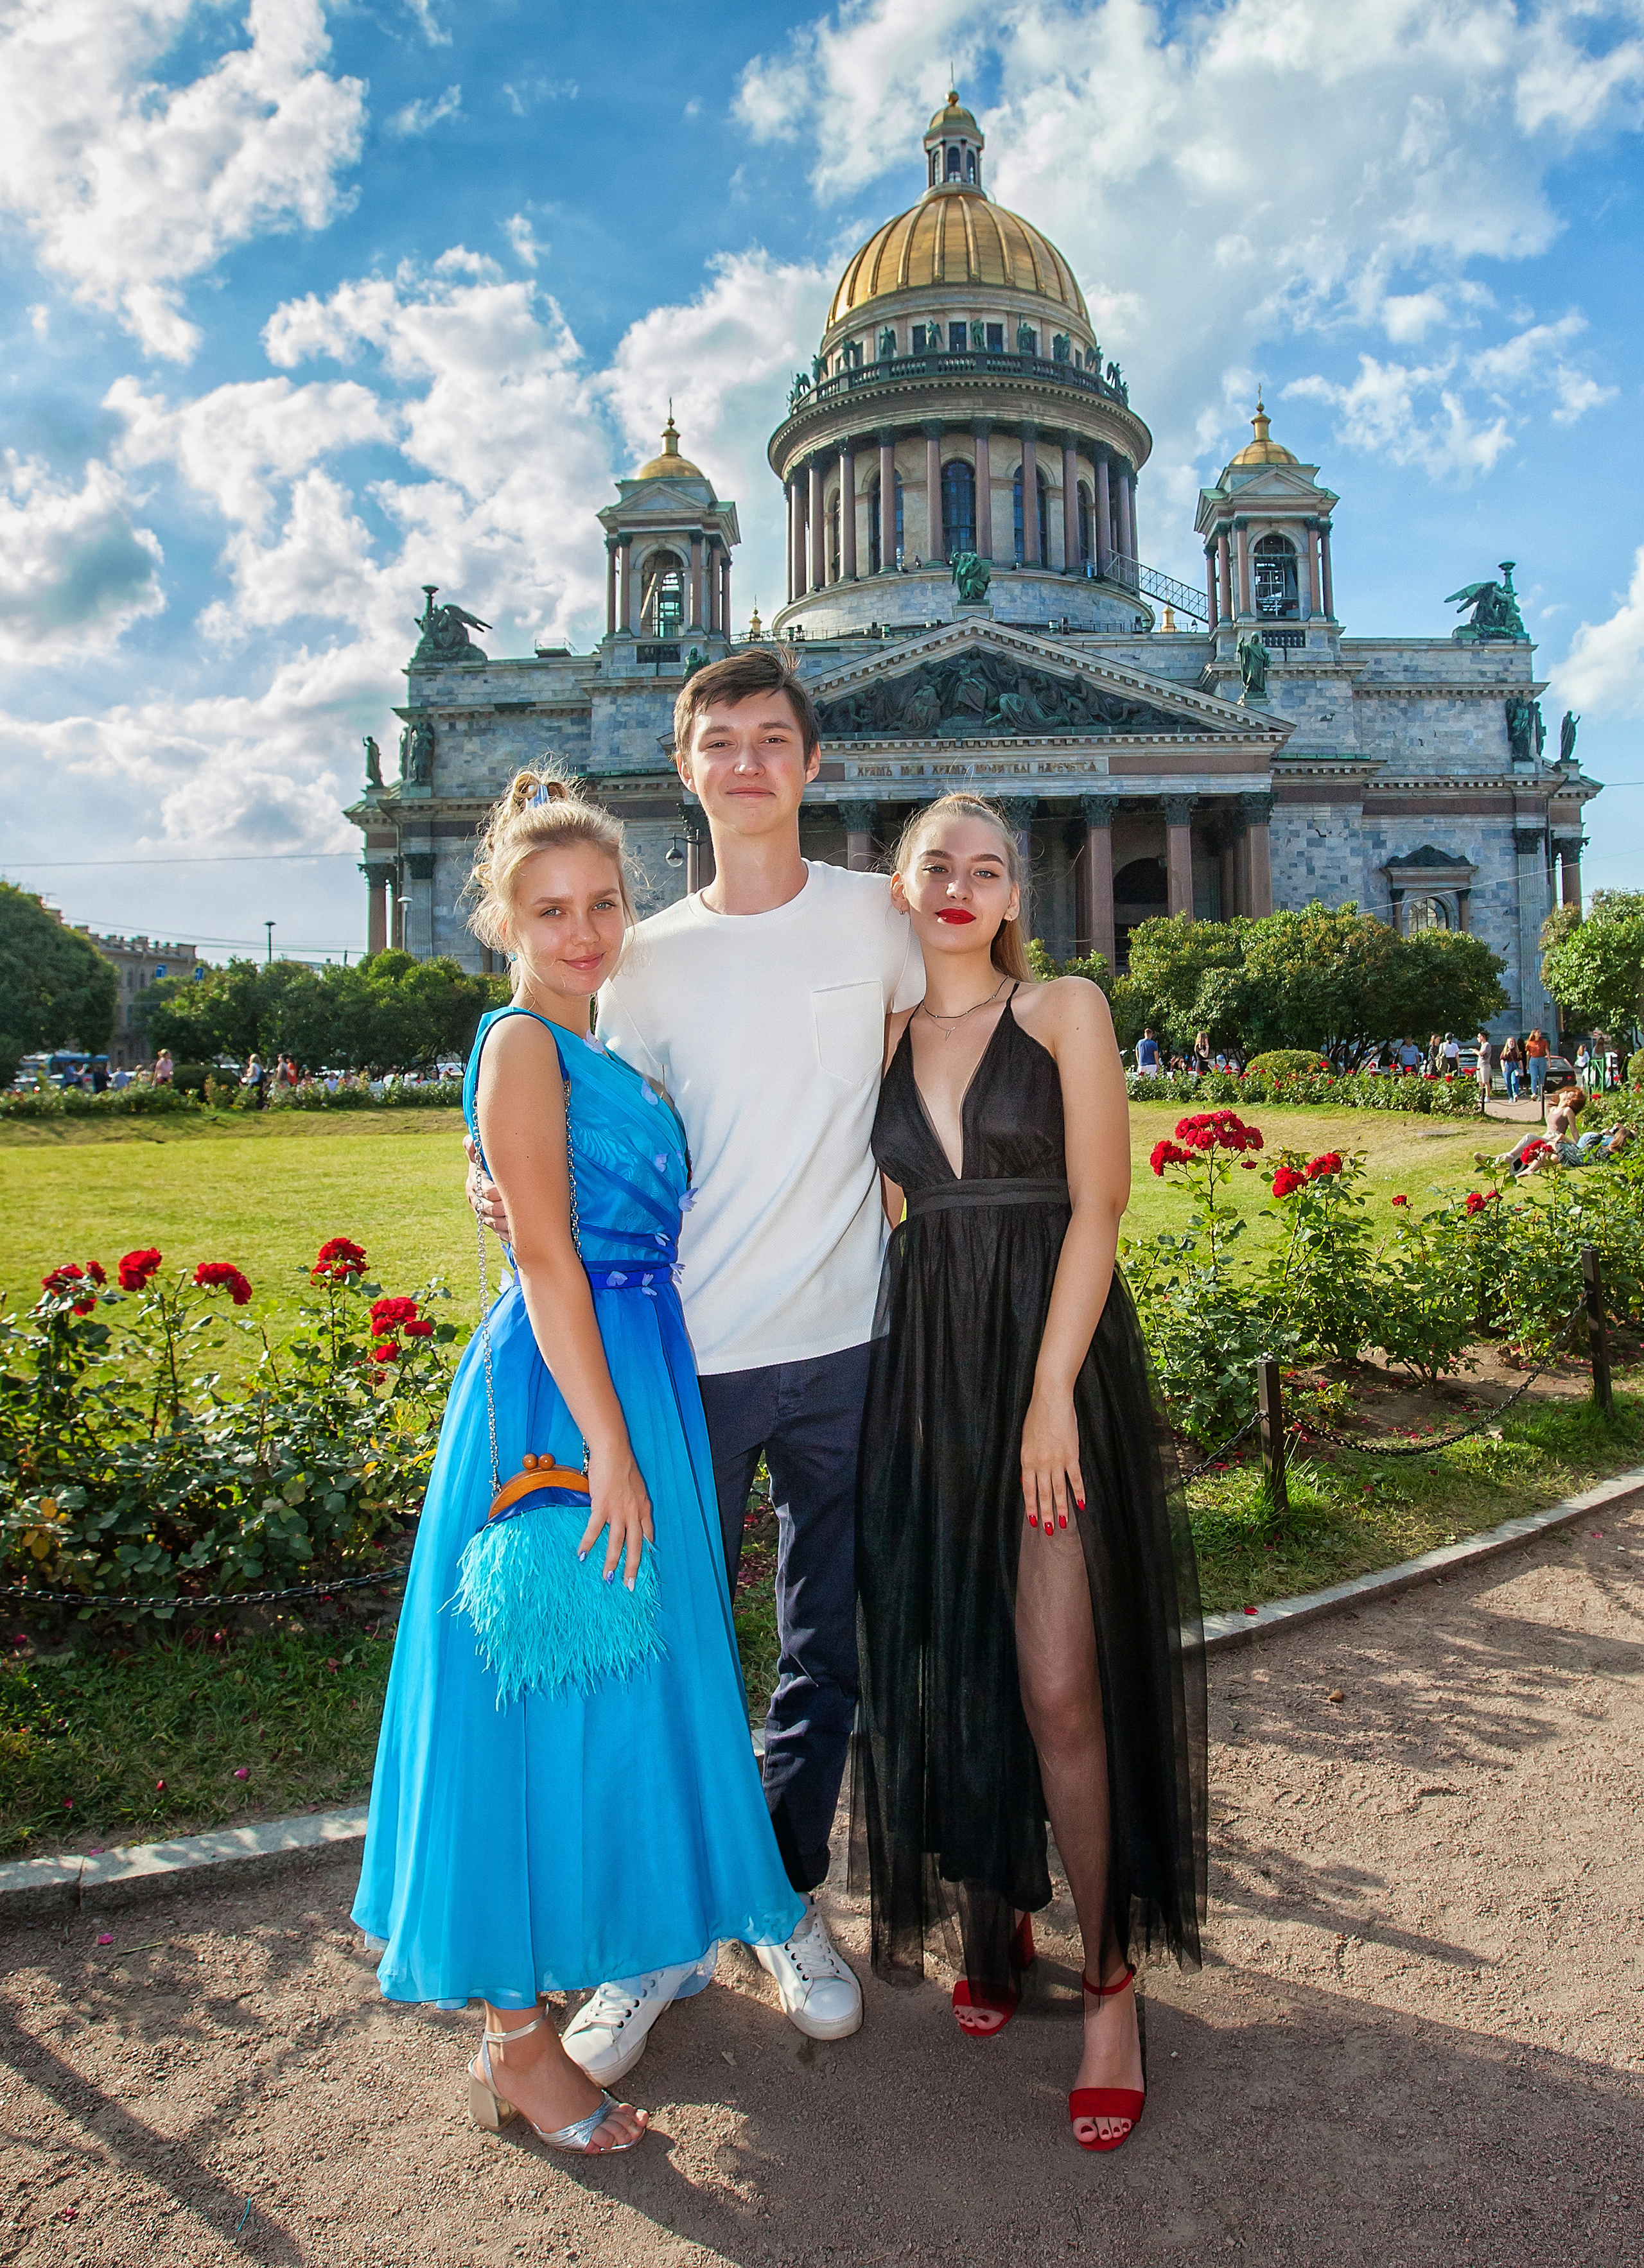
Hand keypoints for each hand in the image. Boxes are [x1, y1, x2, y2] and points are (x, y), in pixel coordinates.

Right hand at [463, 1132, 512, 1241]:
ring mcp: (485, 1217)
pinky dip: (509, 1234)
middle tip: (519, 1205)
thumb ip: (473, 1150)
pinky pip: (500, 1234)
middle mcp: (478, 1204)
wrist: (484, 1186)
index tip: (506, 1190)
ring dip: (508, 1223)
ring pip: (496, 1224)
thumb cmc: (485, 1170)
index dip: (496, 1192)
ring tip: (522, 1220)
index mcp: (475, 1188)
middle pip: (490, 1210)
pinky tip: (520, 1232)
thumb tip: (470, 1139)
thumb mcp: (478, 1160)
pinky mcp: (493, 1227)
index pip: (485, 1192)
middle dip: (504, 1209)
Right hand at [577, 1440, 654, 1588]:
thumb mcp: (637, 1488)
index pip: (647, 1535)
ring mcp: (618, 1511)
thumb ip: (637, 1504)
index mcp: (644, 1508)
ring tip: (607, 1578)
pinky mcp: (602, 1506)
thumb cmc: (623, 1467)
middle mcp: (634, 1513)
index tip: (644, 1567)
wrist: (614, 1452)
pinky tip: (582, 1555)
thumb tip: (633, 1517)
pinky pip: (594, 1529)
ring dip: (611, 1563)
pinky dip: (588, 1543)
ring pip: (616, 1543)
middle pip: (634, 1546)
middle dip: (632, 1568)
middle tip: (629, 1585)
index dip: (646, 1552)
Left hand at [1019, 1384, 1085, 1538]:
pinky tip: (1082, 1504)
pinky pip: (1076, 1477)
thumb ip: (1028, 1461)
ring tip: (1062, 1524)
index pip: (1029, 1489)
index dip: (1031, 1506)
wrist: (1051, 1400)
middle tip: (1048, 1531)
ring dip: (1061, 1508)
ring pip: (1059, 1490)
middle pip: (1044, 1494)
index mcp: (1027, 1460)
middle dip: (1045, 1514)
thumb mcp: (1025, 1440)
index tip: (1033, 1520)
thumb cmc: (1036, 1417)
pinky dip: (1079, 1491)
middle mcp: (1041, 1463)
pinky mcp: (1071, 1454)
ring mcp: (1057, 1460)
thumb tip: (1028, 1481)